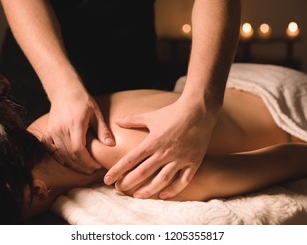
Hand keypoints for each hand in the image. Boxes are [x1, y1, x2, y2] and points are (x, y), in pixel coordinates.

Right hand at [45, 86, 114, 172]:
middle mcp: (61, 129)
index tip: (97, 165)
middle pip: (70, 155)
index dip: (87, 161)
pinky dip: (59, 158)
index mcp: (75, 124)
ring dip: (72, 164)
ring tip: (84, 169)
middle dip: (82, 166)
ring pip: (60, 155)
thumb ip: (103, 130)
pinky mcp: (48, 132)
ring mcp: (53, 131)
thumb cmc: (82, 101)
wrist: (64, 91)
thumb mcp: (96, 113)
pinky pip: (51, 150)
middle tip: (93, 170)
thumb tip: (111, 145)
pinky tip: (68, 163)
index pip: (78, 149)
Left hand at [104, 98, 218, 198]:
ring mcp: (180, 158)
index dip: (117, 171)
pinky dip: (173, 190)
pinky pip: (183, 180)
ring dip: (148, 190)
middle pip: (143, 172)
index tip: (107, 179)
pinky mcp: (193, 162)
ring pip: (162, 180)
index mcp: (153, 141)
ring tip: (137, 195)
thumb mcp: (151, 116)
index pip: (131, 159)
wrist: (199, 110)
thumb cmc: (173, 112)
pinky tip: (163, 195)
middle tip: (119, 188)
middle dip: (128, 182)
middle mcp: (165, 152)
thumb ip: (133, 120)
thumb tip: (116, 121)